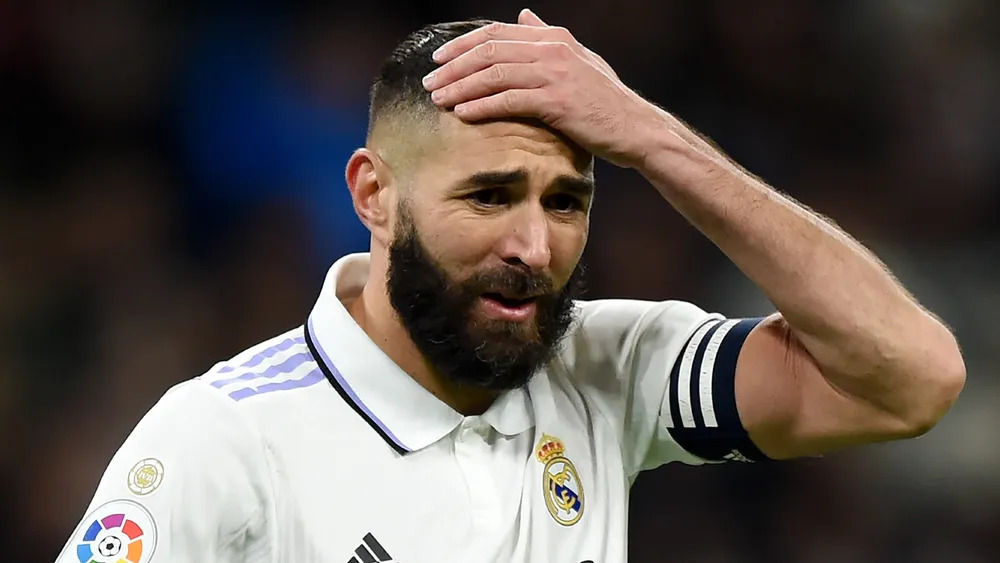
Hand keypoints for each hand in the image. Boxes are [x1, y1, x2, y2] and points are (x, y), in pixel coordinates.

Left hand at [423, 9, 662, 167]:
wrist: (636, 129)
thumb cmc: (606, 101)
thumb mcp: (579, 60)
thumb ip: (548, 37)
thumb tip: (524, 16)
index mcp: (554, 38)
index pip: (497, 32)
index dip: (464, 44)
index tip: (439, 58)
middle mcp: (553, 50)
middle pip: (489, 50)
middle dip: (454, 66)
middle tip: (429, 81)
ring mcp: (555, 74)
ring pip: (494, 74)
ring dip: (460, 86)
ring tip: (437, 99)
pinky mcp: (556, 102)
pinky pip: (508, 100)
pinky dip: (481, 106)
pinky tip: (462, 113)